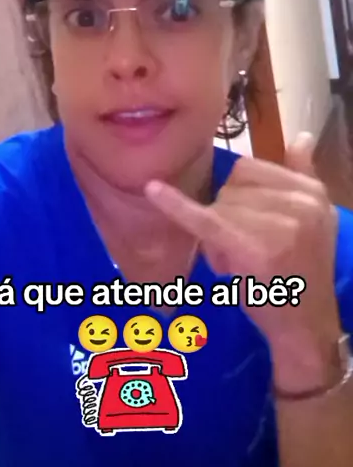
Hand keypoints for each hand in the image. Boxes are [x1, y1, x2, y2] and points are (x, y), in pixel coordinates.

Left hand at [145, 134, 342, 392]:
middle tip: (247, 254)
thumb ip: (302, 175)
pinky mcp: (255, 249)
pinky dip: (176, 206)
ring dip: (218, 238)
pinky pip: (206, 219)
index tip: (249, 229)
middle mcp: (302, 205)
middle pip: (230, 189)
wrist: (305, 331)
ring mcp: (282, 226)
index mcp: (312, 192)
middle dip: (226, 219)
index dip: (235, 198)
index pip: (247, 170)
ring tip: (242, 265)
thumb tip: (303, 136)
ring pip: (218, 209)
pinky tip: (153, 191)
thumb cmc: (299, 276)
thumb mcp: (313, 219)